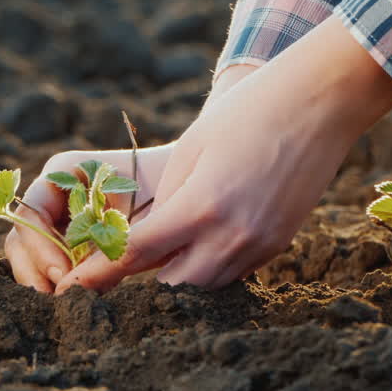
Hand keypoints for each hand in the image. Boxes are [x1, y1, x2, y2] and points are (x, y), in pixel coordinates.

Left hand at [3, 63, 260, 292]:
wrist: (319, 102)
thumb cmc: (248, 112)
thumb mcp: (191, 149)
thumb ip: (165, 199)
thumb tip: (146, 239)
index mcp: (200, 206)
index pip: (136, 254)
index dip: (100, 273)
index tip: (72, 288)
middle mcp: (233, 235)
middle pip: (172, 284)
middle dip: (144, 277)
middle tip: (123, 258)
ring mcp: (261, 244)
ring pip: (205, 286)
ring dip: (180, 274)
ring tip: (164, 249)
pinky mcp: (279, 244)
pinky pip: (234, 272)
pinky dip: (211, 266)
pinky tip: (203, 241)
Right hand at [4, 144, 173, 292]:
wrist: (189, 189)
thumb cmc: (168, 194)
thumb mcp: (138, 219)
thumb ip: (106, 247)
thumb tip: (73, 288)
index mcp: (64, 171)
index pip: (31, 211)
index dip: (41, 247)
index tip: (64, 277)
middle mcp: (53, 193)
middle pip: (22, 233)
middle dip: (35, 268)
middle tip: (60, 298)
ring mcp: (56, 217)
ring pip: (26, 252)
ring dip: (40, 279)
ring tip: (65, 303)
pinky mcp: (66, 241)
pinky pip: (46, 263)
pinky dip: (54, 283)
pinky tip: (74, 300)